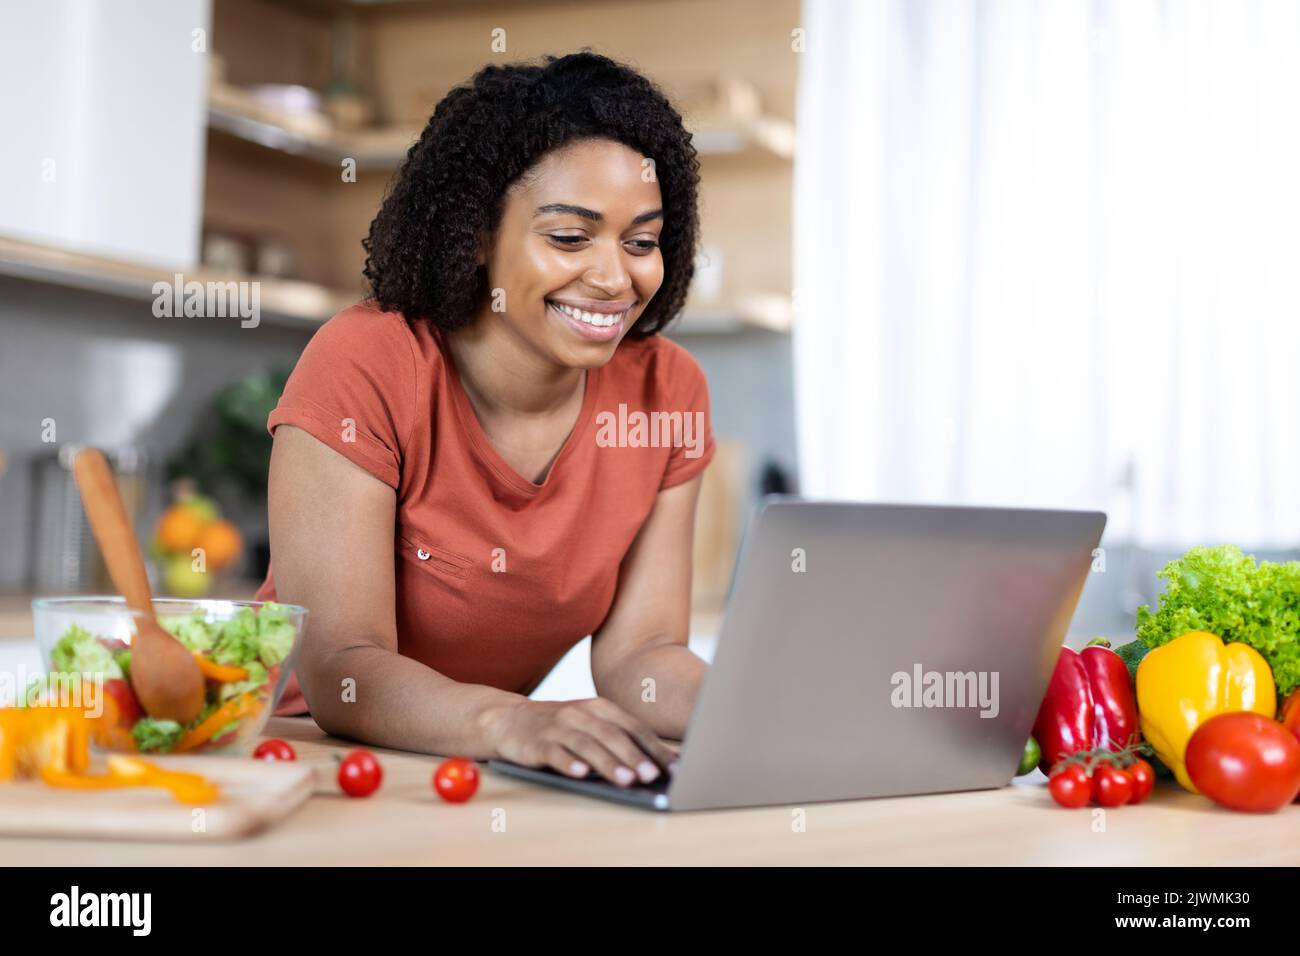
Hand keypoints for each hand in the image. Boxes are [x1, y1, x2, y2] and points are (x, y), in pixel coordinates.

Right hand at [488, 698, 677, 786]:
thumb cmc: (562, 727)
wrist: (508, 719)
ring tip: (626, 780)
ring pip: (586, 745)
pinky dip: (567, 763)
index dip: (654, 747)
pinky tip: (580, 774)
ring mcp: (557, 727)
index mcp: (600, 707)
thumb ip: (623, 738)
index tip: (674, 768)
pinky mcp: (535, 742)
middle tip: (652, 776)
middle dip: (634, 756)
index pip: (633, 727)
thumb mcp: (593, 725)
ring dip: (607, 763)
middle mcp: (580, 713)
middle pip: (612, 735)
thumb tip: (662, 762)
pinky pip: (554, 753)